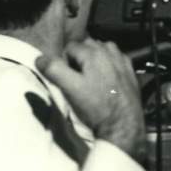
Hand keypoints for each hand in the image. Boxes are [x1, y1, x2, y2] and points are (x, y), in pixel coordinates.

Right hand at [36, 40, 146, 165]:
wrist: (123, 124)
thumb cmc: (96, 106)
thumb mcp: (70, 88)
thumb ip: (54, 70)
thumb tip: (40, 58)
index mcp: (94, 51)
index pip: (70, 47)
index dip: (65, 62)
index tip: (68, 78)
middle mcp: (110, 50)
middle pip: (86, 46)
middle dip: (80, 59)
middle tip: (78, 79)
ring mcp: (122, 60)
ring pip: (102, 50)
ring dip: (94, 60)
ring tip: (92, 79)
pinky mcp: (130, 70)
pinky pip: (115, 59)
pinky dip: (108, 65)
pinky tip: (107, 81)